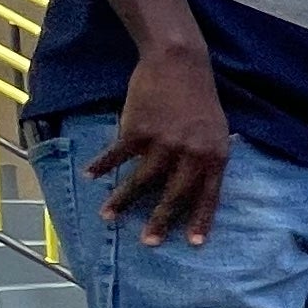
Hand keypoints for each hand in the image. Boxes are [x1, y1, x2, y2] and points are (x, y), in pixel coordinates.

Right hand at [90, 42, 231, 246]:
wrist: (179, 62)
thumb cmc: (199, 97)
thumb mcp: (217, 129)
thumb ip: (208, 157)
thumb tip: (198, 184)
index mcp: (215, 154)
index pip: (209, 195)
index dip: (201, 220)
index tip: (193, 244)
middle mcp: (191, 153)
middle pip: (174, 195)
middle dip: (160, 221)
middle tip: (149, 243)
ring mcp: (163, 142)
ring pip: (141, 180)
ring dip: (123, 200)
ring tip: (107, 216)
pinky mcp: (138, 130)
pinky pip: (117, 155)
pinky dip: (102, 165)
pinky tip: (90, 175)